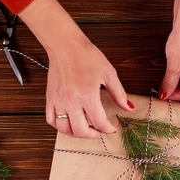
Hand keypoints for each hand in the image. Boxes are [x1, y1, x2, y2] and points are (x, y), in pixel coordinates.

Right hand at [19, 0, 133, 137]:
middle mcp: (71, 101)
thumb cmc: (87, 56)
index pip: (99, 122)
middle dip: (93, 134)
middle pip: (81, 130)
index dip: (108, 128)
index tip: (112, 128)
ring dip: (76, 134)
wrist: (65, 45)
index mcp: (87, 95)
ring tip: (84, 129)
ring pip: (64, 129)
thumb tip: (128, 108)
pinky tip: (68, 123)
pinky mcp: (50, 98)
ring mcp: (58, 101)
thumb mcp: (109, 74)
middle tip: (99, 130)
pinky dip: (60, 126)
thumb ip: (119, 94)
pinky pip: (51, 120)